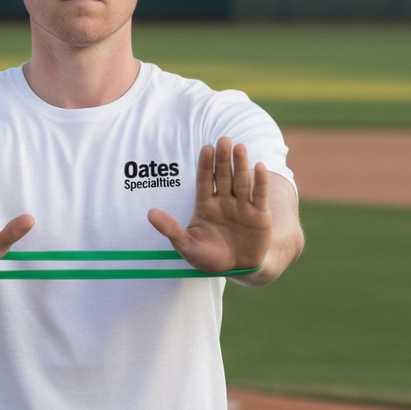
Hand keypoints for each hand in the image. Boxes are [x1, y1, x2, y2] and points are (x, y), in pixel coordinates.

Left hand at [147, 137, 270, 273]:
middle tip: (223, 140)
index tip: (205, 148)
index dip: (205, 165)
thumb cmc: (209, 258)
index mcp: (206, 205)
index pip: (204, 181)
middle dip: (223, 160)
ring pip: (241, 182)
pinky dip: (260, 182)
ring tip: (239, 148)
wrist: (237, 269)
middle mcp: (224, 201)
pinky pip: (259, 196)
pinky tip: (259, 166)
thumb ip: (170, 229)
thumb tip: (150, 213)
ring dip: (240, 165)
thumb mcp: (186, 246)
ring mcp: (242, 207)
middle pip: (223, 177)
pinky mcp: (260, 215)